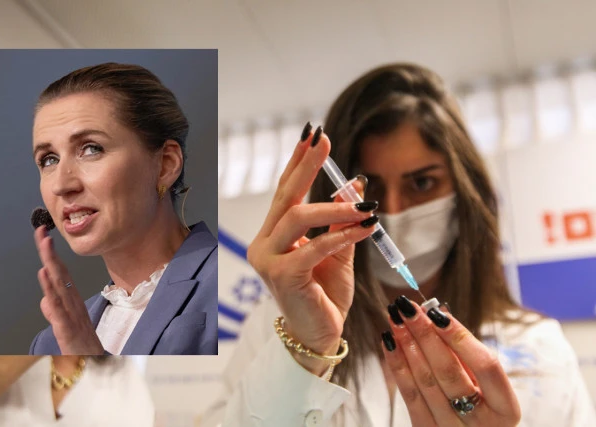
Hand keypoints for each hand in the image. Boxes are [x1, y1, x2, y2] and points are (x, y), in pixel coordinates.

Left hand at [34, 225, 103, 354]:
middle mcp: (72, 302)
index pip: (58, 272)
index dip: (50, 254)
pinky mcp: (67, 328)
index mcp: (70, 299)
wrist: (93, 363)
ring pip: (59, 287)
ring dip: (52, 267)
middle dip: (50, 253)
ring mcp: (71, 313)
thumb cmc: (80, 342)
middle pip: (59, 273)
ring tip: (44, 249)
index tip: (43, 235)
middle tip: (42, 233)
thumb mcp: (63, 324)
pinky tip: (45, 283)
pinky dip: (51, 296)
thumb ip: (53, 311)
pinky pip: (58, 310)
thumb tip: (45, 300)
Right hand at [247, 126, 377, 373]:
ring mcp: (268, 260)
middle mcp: (263, 244)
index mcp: (273, 235)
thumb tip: (356, 182)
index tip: (313, 135)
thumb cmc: (324, 295)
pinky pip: (315, 246)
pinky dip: (342, 234)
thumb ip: (343, 220)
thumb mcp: (338, 251)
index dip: (298, 163)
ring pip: (299, 217)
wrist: (319, 336)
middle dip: (307, 166)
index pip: (285, 192)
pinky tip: (365, 227)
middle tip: (324, 141)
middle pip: (286, 196)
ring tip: (366, 207)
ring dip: (335, 208)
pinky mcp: (282, 276)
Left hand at [382, 296, 520, 425]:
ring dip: (407, 345)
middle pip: (449, 372)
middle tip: (408, 308)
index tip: (437, 313)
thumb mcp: (485, 385)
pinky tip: (390, 343)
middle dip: (425, 334)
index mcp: (505, 409)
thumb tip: (437, 316)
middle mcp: (481, 423)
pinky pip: (409, 395)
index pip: (486, 365)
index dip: (460, 337)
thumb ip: (466, 354)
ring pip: (426, 381)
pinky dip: (398, 365)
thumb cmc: (480, 407)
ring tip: (395, 319)